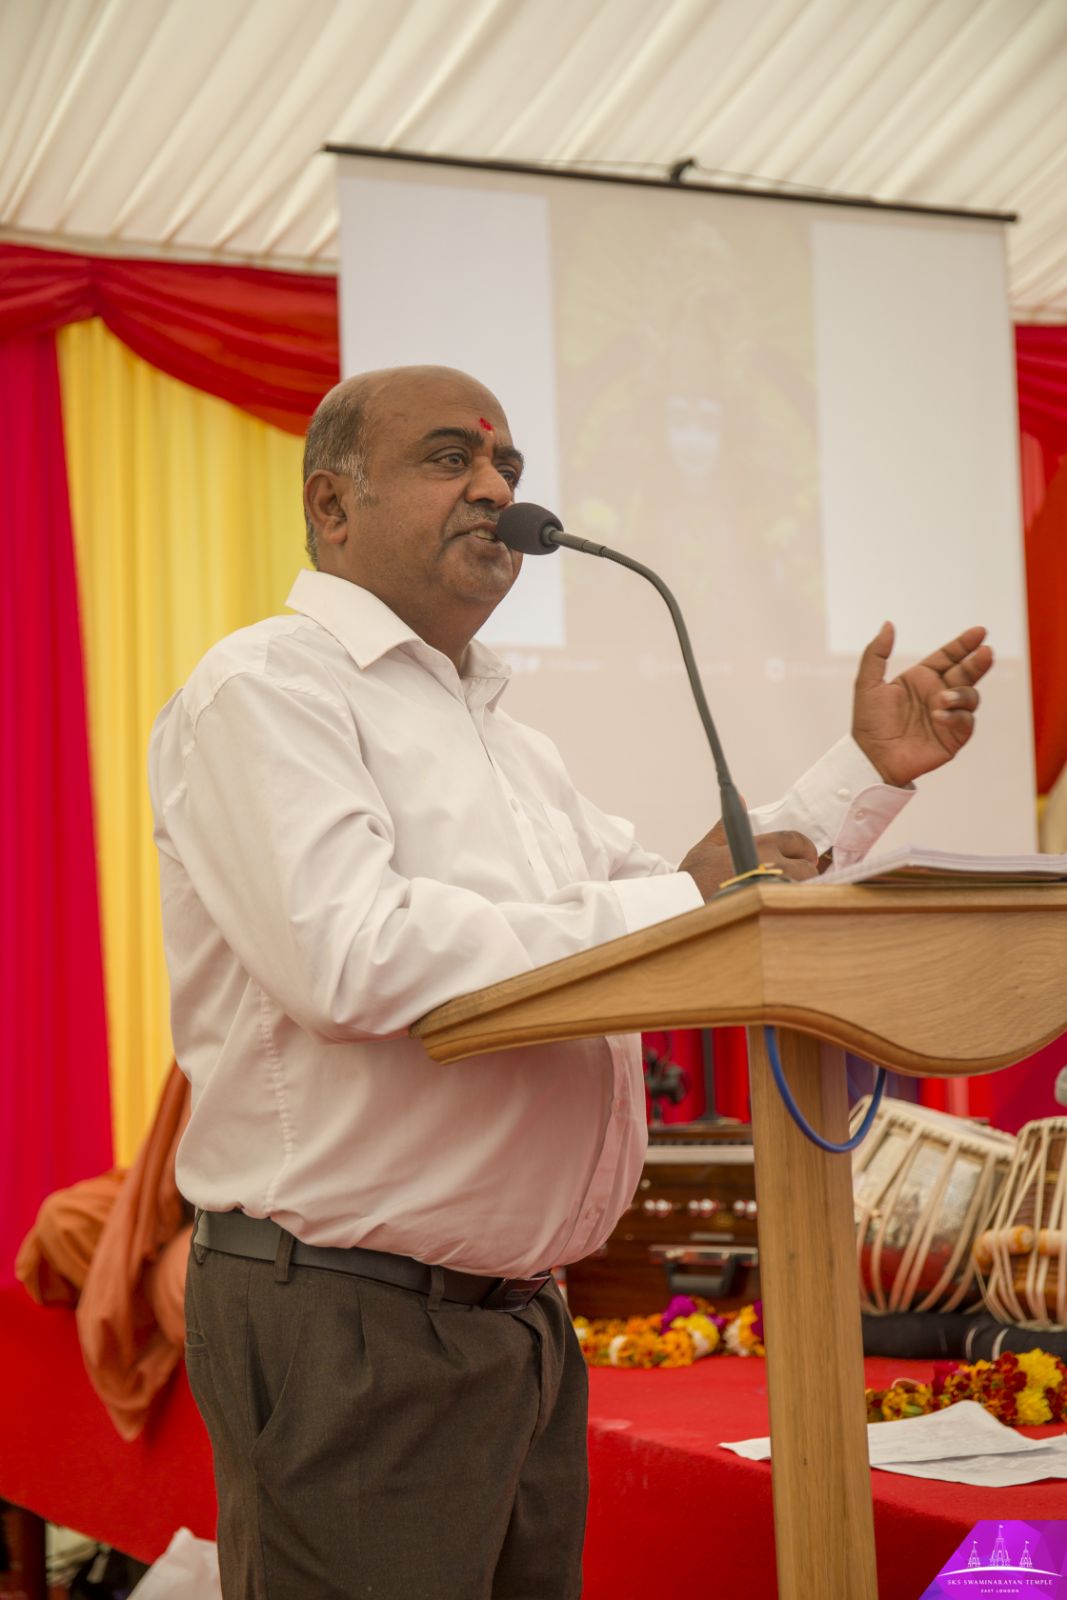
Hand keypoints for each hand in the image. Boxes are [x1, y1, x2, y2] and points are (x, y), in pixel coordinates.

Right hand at [680, 818, 817, 901]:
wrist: (688, 904)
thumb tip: (742, 799)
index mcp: (760, 846)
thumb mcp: (708, 847)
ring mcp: (775, 889)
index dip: (805, 847)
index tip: (806, 854)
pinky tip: (784, 905)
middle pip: (807, 866)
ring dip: (800, 886)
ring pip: (803, 886)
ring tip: (788, 890)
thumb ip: (728, 825)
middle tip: (799, 873)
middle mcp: (772, 865)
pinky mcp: (772, 909)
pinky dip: (793, 902)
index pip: (795, 840)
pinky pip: (794, 904)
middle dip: (807, 869)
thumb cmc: (695, 877)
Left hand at [851, 622, 993, 787]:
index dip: (963, 644)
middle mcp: (938, 694)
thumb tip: (888, 624)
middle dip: (977, 662)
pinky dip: (956, 717)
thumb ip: (876, 653)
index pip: (948, 656)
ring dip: (961, 694)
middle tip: (985, 652)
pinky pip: (965, 722)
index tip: (979, 632)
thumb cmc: (868, 722)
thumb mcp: (867, 683)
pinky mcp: (953, 738)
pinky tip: (940, 716)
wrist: (871, 758)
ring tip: (943, 699)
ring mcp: (948, 715)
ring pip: (970, 696)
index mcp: (921, 679)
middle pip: (966, 673)